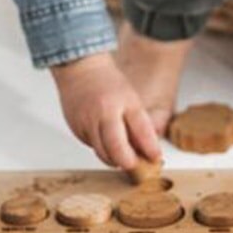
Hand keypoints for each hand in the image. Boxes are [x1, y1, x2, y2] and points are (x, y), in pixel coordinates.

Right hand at [50, 53, 163, 169]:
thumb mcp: (131, 99)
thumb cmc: (107, 82)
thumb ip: (138, 124)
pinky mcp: (76, 129)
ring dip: (114, 159)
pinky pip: (91, 146)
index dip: (150, 148)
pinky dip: (100, 148)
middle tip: (135, 164)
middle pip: (117, 149)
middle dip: (128, 162)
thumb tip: (147, 149)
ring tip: (122, 155)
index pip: (141, 131)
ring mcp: (88, 122)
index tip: (156, 157)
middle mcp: (104, 114)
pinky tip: (104, 139)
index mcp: (124, 103)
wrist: (81, 68)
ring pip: (102, 153)